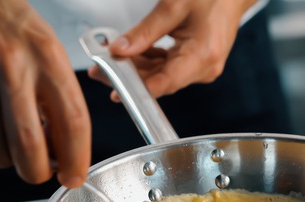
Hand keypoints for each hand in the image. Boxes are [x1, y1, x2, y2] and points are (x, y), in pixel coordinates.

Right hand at [0, 0, 90, 187]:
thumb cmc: (11, 24)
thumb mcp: (48, 51)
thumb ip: (57, 97)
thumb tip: (62, 149)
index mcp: (47, 57)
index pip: (72, 122)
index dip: (77, 159)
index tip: (74, 176)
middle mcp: (11, 65)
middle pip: (28, 145)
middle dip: (36, 171)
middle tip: (40, 171)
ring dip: (5, 157)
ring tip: (11, 144)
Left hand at [88, 0, 257, 100]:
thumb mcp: (173, 7)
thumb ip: (144, 32)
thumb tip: (119, 50)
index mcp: (203, 55)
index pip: (168, 81)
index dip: (141, 89)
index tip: (116, 90)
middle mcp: (204, 68)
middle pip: (161, 82)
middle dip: (130, 77)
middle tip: (100, 69)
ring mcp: (201, 69)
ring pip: (162, 76)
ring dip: (136, 69)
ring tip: (111, 59)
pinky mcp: (196, 64)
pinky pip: (168, 69)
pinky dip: (149, 63)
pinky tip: (131, 54)